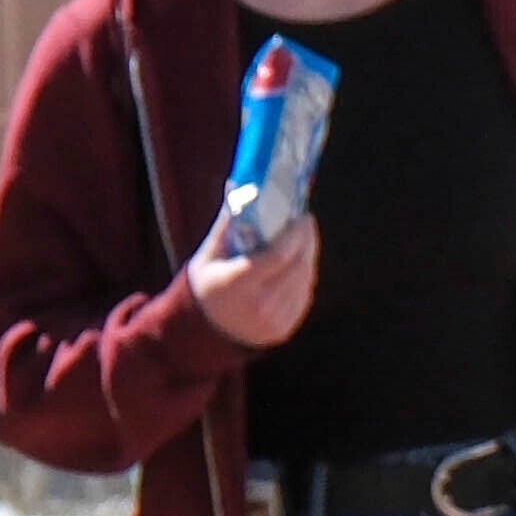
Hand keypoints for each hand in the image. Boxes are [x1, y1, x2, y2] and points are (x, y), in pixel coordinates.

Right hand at [186, 218, 318, 349]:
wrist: (207, 330)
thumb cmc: (208, 283)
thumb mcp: (209, 254)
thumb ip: (227, 223)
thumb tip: (238, 185)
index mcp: (235, 285)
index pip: (278, 256)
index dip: (295, 235)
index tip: (302, 216)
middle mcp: (257, 306)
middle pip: (296, 266)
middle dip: (306, 240)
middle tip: (306, 222)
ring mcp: (272, 321)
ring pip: (304, 280)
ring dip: (308, 256)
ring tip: (302, 240)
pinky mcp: (283, 329)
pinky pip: (303, 295)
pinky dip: (304, 276)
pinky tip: (297, 265)